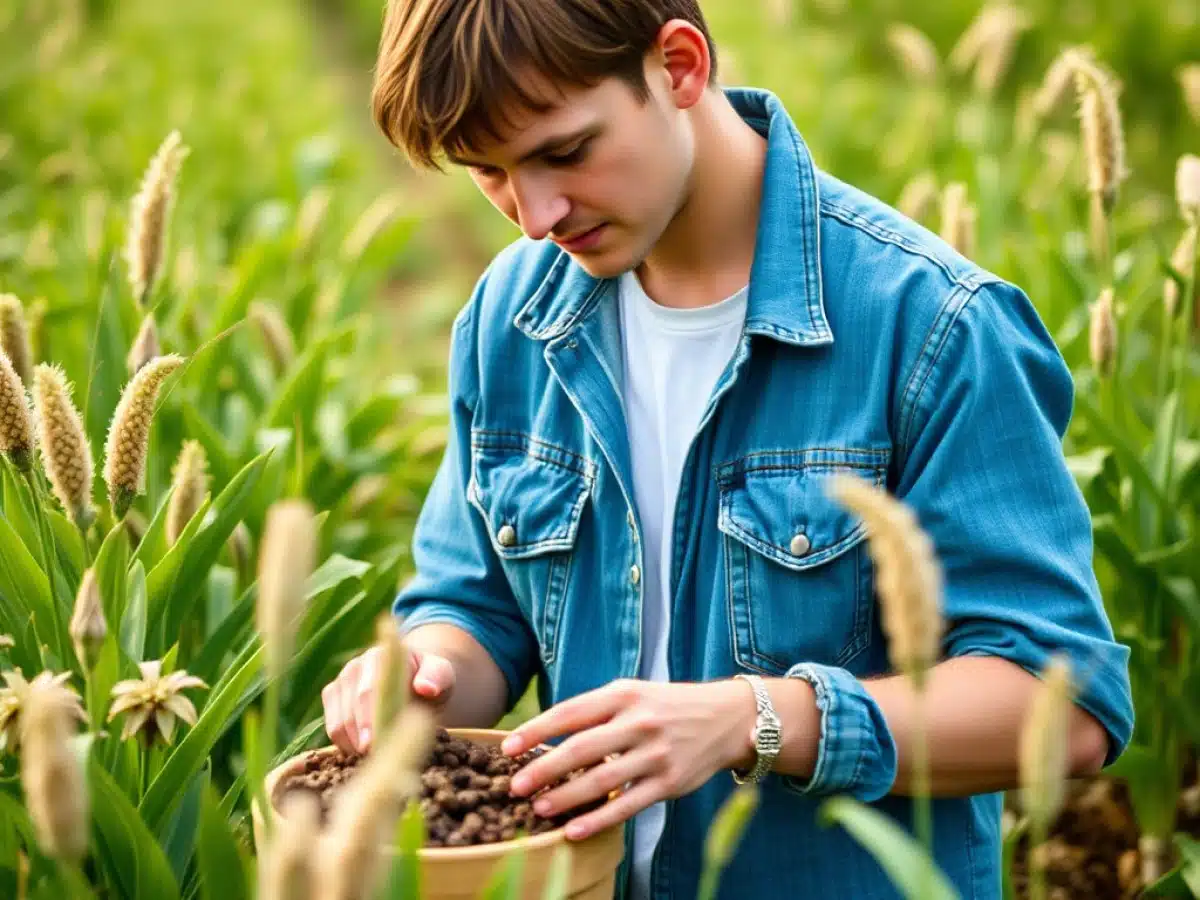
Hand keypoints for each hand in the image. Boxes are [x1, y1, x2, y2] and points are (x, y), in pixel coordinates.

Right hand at [322, 643, 455, 753]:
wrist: (416, 682)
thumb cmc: (430, 679)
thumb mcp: (442, 676)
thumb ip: (437, 677)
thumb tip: (425, 687)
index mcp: (380, 656)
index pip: (368, 691)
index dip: (368, 719)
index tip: (371, 744)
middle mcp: (355, 666)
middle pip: (349, 710)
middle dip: (360, 738)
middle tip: (374, 760)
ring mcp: (340, 682)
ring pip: (337, 723)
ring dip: (353, 746)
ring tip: (373, 759)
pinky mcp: (332, 699)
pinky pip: (332, 729)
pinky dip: (345, 746)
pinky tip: (364, 754)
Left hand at [498, 678, 754, 840]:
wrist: (726, 717)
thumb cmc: (666, 706)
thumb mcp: (632, 693)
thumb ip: (595, 710)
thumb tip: (545, 734)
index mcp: (623, 695)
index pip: (570, 713)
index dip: (536, 731)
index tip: (509, 748)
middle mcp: (638, 722)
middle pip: (580, 748)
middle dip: (543, 769)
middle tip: (514, 786)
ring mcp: (655, 754)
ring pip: (601, 780)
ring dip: (565, 797)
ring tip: (538, 809)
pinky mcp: (669, 782)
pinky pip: (627, 805)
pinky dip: (598, 820)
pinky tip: (573, 831)